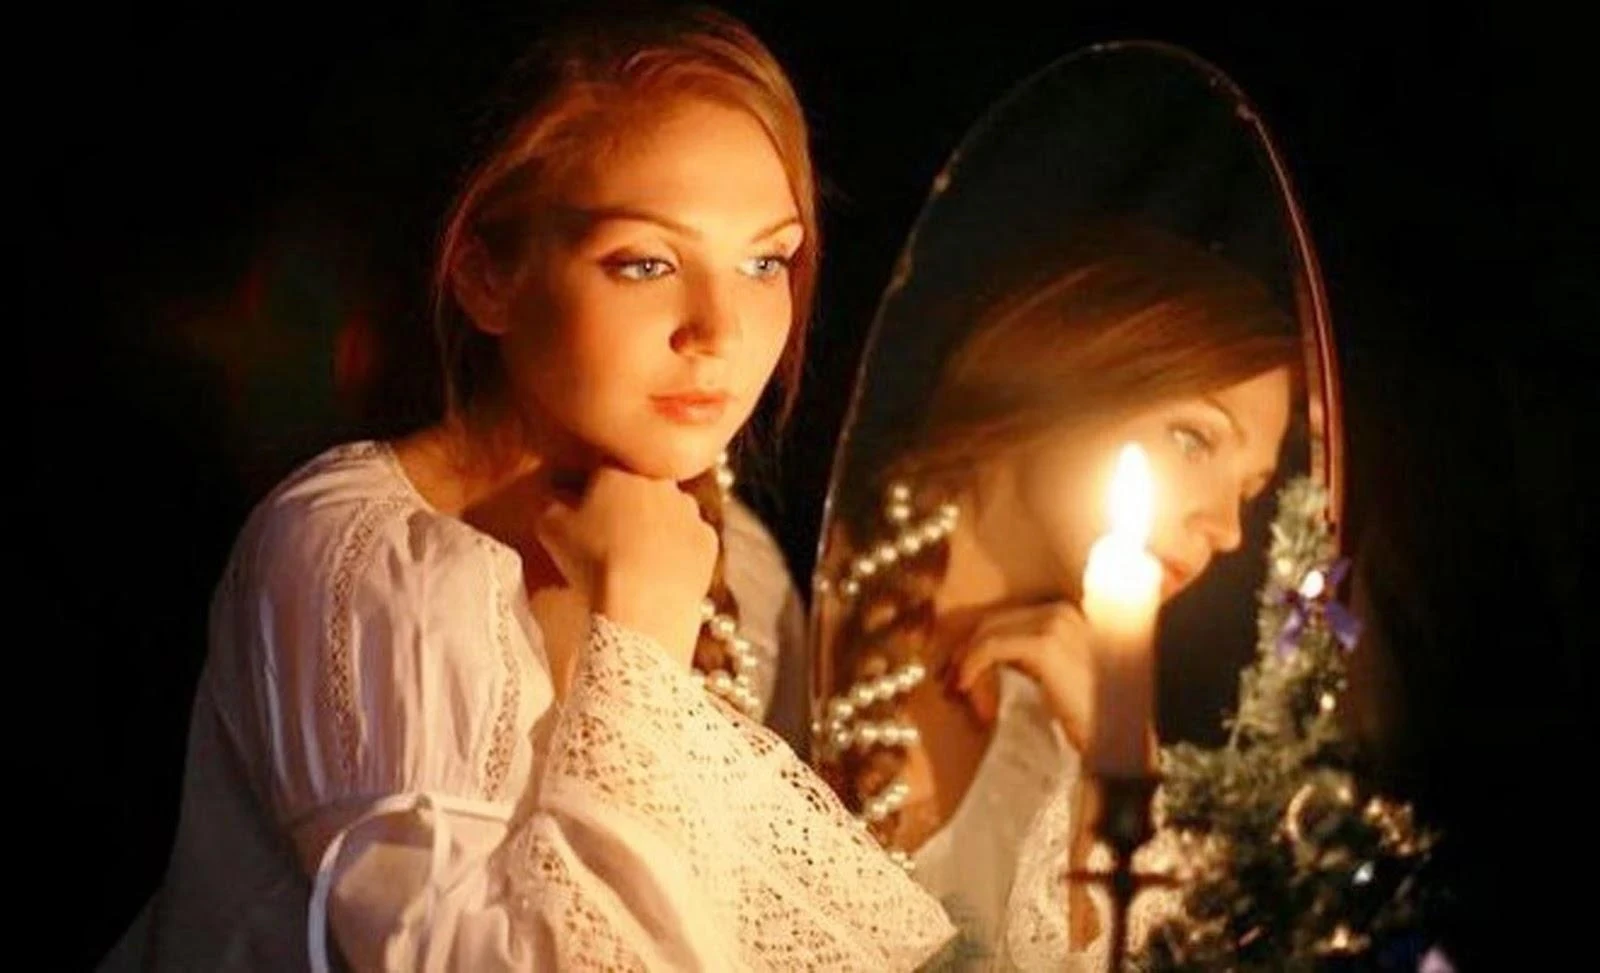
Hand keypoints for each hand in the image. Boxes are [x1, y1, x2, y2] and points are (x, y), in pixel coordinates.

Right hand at [534, 466, 716, 665]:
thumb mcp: (550, 527)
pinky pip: (690, 540)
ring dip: (656, 527)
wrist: (642, 601)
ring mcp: (690, 510)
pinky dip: (678, 551)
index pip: (602, 471)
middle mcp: (661, 481)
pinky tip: (661, 573)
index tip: (584, 514)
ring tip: (637, 559)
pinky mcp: (709, 540)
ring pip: (669, 512)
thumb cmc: (592, 559)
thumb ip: (549, 501)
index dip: (591, 492)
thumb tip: (554, 494)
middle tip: (611, 538)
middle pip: (640, 488)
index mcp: (620, 470)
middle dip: (627, 506)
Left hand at [948, 600, 1095, 751]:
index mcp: (1067, 613)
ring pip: (988, 631)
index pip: (1008, 618)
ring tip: (956, 687)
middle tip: (950, 678)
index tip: (961, 668)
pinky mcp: (1043, 643)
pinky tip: (964, 685)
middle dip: (967, 648)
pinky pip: (990, 647)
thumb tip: (989, 662)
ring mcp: (1054, 623)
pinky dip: (971, 664)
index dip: (980, 642)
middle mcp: (1061, 609)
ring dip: (966, 659)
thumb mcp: (1059, 678)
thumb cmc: (1090, 715)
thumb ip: (1031, 662)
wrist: (1117, 735)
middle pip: (995, 620)